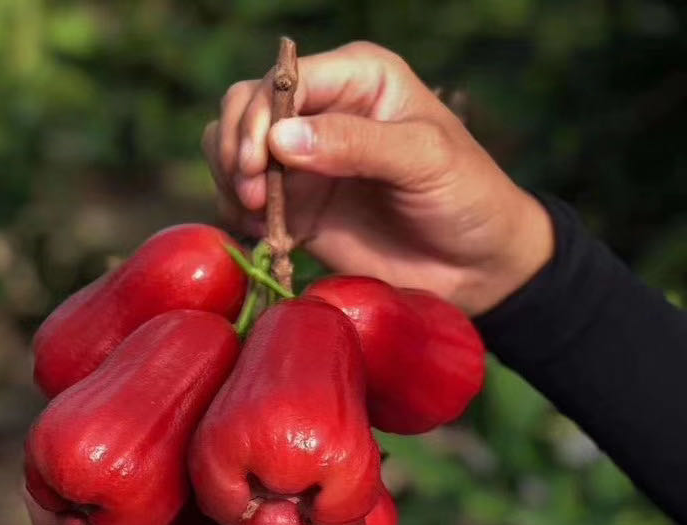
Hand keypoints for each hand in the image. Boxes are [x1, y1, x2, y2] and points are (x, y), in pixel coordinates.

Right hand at [203, 40, 553, 315]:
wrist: (475, 267)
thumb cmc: (466, 197)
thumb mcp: (423, 161)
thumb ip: (356, 144)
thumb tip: (279, 139)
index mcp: (358, 78)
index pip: (285, 79)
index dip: (259, 117)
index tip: (256, 166)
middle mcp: (322, 109)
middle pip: (244, 106)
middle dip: (235, 148)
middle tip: (251, 197)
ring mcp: (302, 158)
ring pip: (230, 148)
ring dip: (228, 180)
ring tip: (253, 216)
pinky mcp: (293, 204)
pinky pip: (238, 196)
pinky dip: (235, 212)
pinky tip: (261, 234)